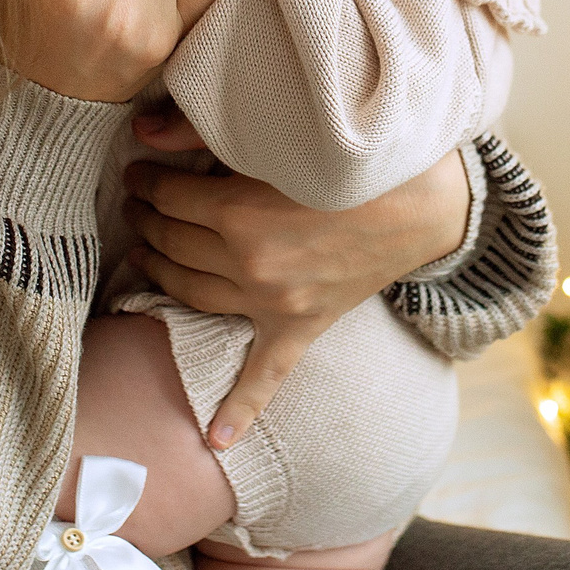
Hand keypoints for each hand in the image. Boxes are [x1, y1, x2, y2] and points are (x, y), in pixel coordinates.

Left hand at [121, 142, 469, 448]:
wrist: (431, 202)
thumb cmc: (359, 156)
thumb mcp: (283, 134)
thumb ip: (204, 129)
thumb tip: (142, 130)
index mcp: (241, 213)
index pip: (169, 197)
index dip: (147, 182)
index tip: (139, 172)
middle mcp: (252, 266)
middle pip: (174, 243)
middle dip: (147, 219)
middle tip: (138, 203)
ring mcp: (276, 303)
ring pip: (192, 296)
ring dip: (159, 275)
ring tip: (144, 252)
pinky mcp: (303, 326)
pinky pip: (265, 377)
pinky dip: (239, 410)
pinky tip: (215, 441)